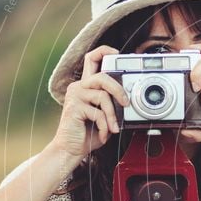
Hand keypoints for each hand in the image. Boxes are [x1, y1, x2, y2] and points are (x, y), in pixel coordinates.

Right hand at [49, 45, 129, 165]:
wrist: (71, 149)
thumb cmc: (89, 133)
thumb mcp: (105, 115)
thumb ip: (113, 104)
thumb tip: (129, 100)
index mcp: (86, 85)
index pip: (91, 59)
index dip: (104, 51)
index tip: (118, 54)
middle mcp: (79, 87)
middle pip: (102, 77)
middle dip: (119, 90)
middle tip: (126, 104)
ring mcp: (75, 96)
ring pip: (103, 96)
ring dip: (112, 115)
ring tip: (113, 127)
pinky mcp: (73, 107)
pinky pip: (98, 113)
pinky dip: (105, 126)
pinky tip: (103, 134)